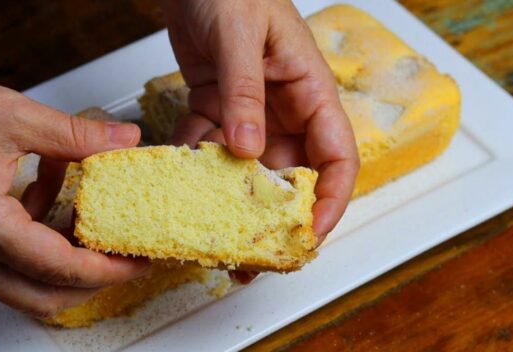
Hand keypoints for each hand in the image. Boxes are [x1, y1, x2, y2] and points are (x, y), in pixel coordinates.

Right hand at [0, 24, 148, 316]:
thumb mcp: (14, 116)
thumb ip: (76, 135)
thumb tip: (123, 141)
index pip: (56, 267)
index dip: (105, 269)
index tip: (136, 262)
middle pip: (41, 295)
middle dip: (91, 282)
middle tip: (125, 260)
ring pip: (23, 285)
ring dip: (64, 264)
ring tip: (94, 228)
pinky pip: (7, 261)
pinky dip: (38, 242)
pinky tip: (53, 200)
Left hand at [162, 0, 358, 240]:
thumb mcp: (240, 35)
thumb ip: (245, 91)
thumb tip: (249, 150)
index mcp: (309, 91)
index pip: (337, 157)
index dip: (330, 201)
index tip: (309, 235)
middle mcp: (283, 109)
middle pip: (289, 176)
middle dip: (272, 217)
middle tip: (251, 253)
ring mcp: (247, 112)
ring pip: (245, 170)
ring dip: (227, 200)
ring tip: (209, 231)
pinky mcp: (214, 109)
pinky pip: (206, 148)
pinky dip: (192, 167)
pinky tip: (175, 183)